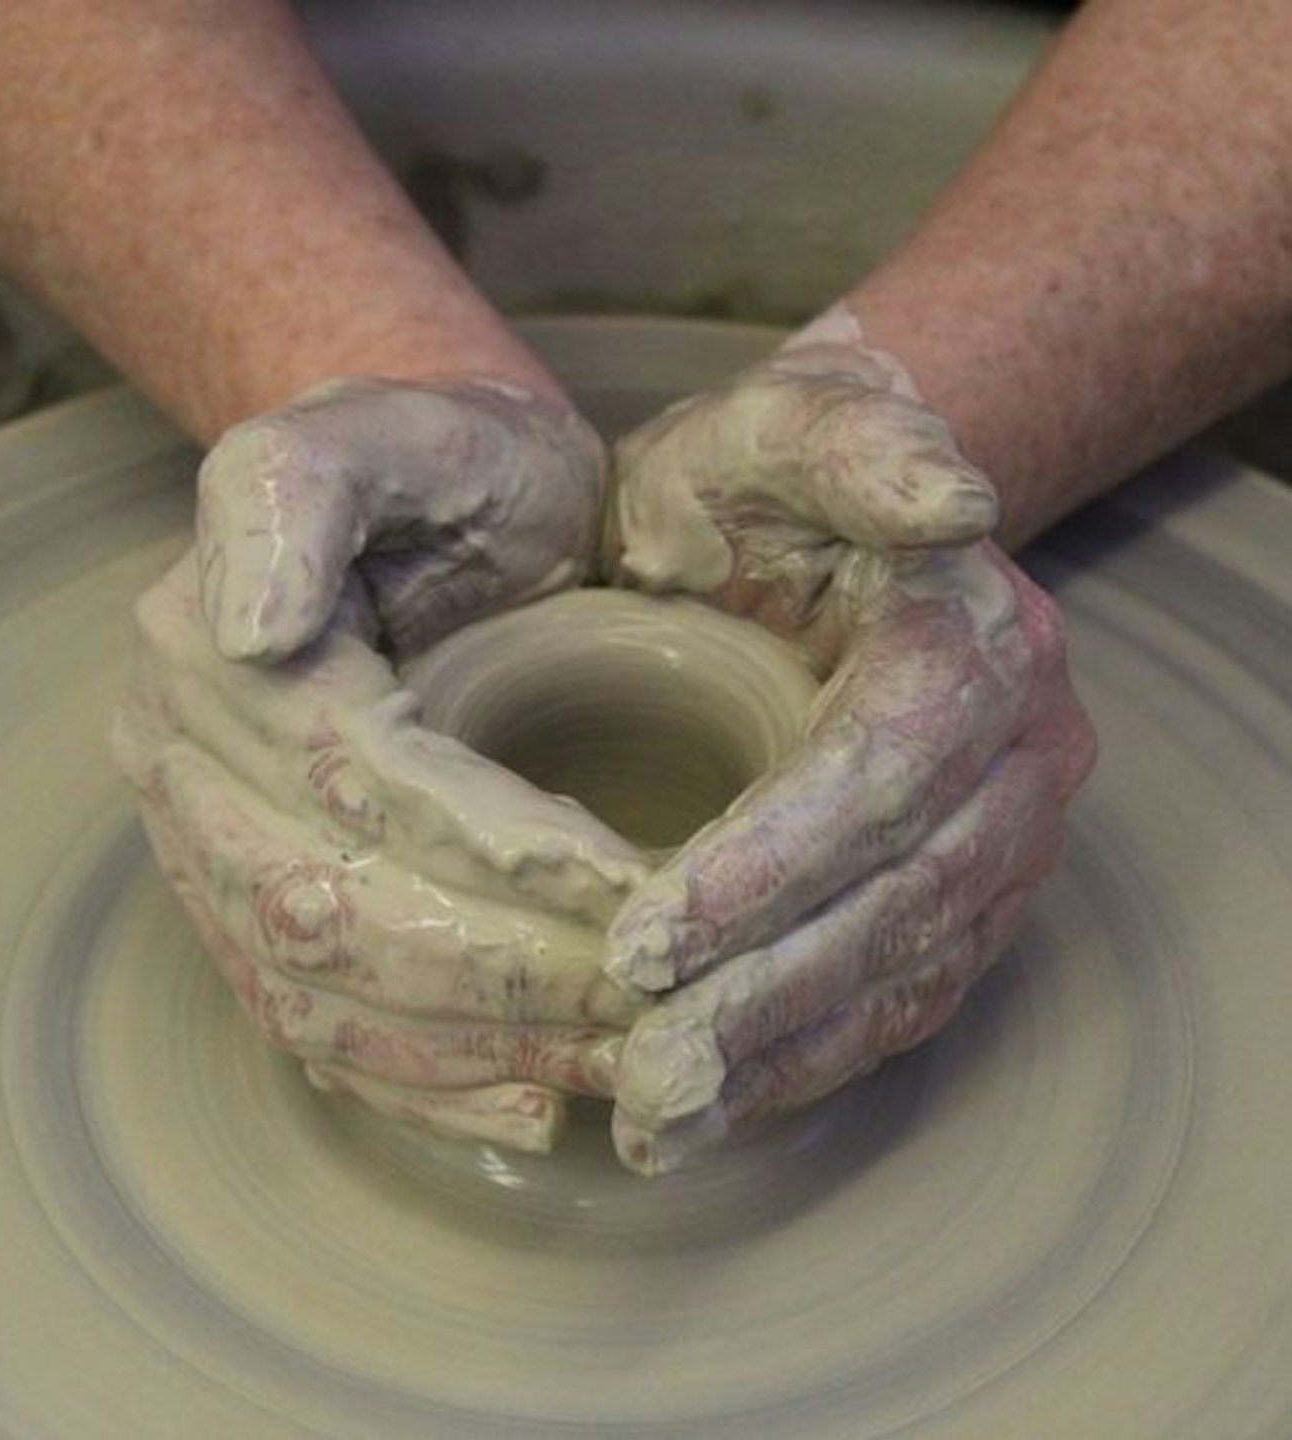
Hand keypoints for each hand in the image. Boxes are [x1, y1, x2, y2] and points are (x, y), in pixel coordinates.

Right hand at [114, 379, 650, 1152]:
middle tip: (639, 999)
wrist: (447, 501)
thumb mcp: (388, 432)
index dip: (484, 849)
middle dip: (494, 972)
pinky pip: (323, 1027)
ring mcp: (215, 853)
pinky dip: (424, 1084)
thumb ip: (297, 492)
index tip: (622, 888)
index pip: (349, 784)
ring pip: (325, 994)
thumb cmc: (444, 461)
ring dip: (472, 1047)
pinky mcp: (268, 908)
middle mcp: (185, 769)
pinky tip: (530, 1101)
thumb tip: (245, 629)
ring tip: (609, 1061)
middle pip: (331, 911)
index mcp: (205, 658)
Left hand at [602, 321, 1096, 1173]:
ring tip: (663, 1119)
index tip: (646, 937)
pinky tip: (719, 1104)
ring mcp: (997, 838)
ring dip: (782, 1055)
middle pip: (901, 898)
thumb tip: (956, 502)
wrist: (798, 528)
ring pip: (904, 971)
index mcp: (974, 643)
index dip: (774, 864)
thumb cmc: (761, 482)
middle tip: (644, 1069)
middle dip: (767, 992)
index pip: (886, 773)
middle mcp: (1016, 755)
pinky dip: (808, 1060)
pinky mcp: (959, 896)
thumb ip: (861, 444)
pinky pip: (899, 997)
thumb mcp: (784, 429)